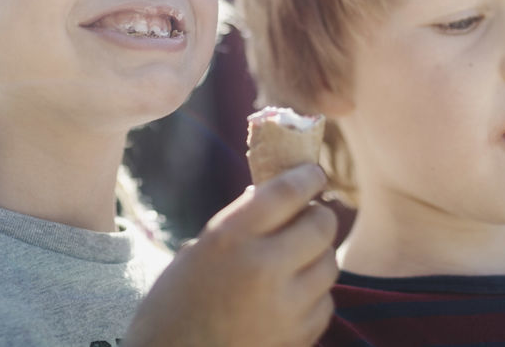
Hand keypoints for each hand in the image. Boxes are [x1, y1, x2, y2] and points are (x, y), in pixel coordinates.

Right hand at [125, 163, 338, 346]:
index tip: (313, 173)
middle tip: (309, 216)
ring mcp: (286, 307)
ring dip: (317, 255)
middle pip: (322, 225)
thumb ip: (239, 224)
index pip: (287, 192)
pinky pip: (326, 302)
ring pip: (330, 264)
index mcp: (231, 238)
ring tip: (295, 259)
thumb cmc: (174, 305)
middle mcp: (264, 268)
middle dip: (318, 216)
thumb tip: (275, 196)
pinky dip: (314, 294)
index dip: (307, 177)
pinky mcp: (299, 338)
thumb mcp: (198, 252)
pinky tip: (290, 296)